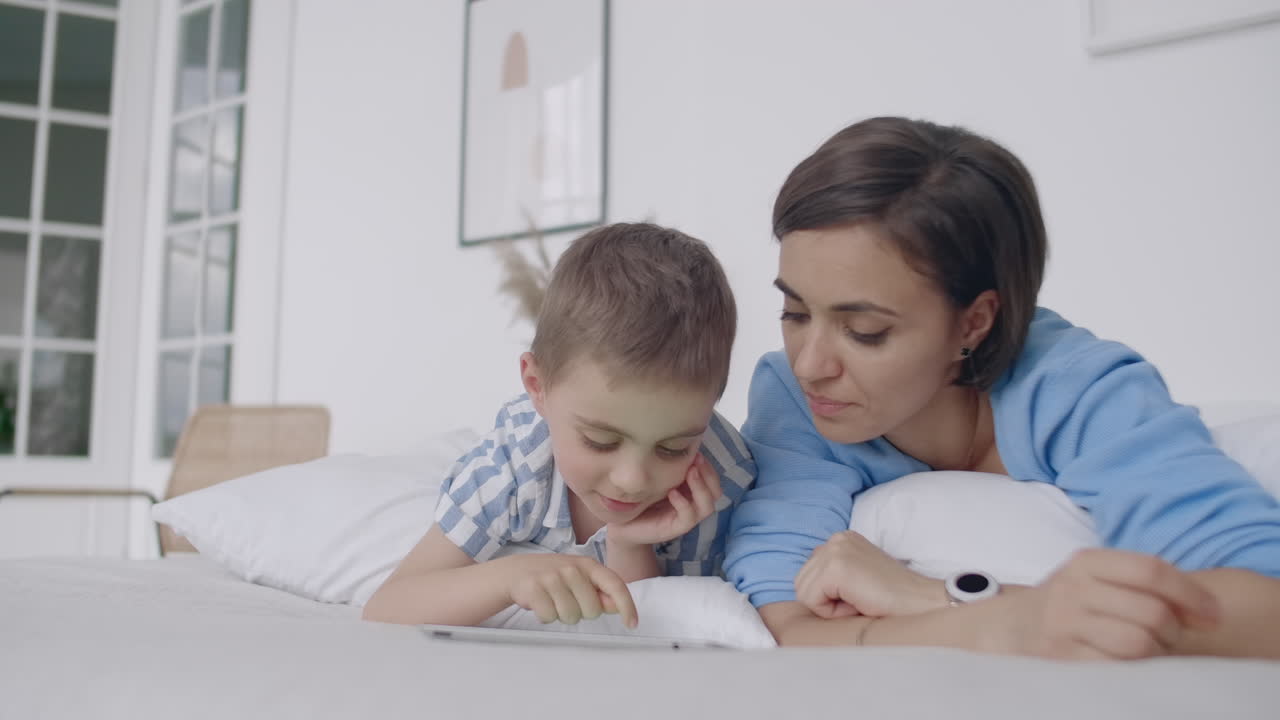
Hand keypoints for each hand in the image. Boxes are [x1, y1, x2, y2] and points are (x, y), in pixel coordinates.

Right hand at [502, 554, 638, 627]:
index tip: (632, 623)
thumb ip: (600, 592)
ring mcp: (552, 577)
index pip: (615, 584)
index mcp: (588, 565)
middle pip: (592, 610)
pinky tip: (541, 603)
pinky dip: (546, 617)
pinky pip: (550, 618)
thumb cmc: (554, 577)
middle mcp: (572, 568)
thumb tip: (618, 605)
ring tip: (552, 601)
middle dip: (582, 612)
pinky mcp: (533, 588)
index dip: (626, 605)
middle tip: (567, 601)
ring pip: (571, 617)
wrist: (515, 572)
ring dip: (562, 616)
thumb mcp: (579, 579)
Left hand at [607, 453, 722, 545]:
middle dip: (709, 475)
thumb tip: (677, 441)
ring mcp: (684, 518)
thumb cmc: (639, 499)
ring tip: (690, 472)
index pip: (712, 480)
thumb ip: (668, 466)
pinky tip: (673, 492)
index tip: (697, 452)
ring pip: (707, 506)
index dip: (708, 467)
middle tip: (696, 460)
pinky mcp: (674, 529)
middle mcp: (692, 505)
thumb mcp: (655, 478)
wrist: (622, 524)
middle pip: (716, 492)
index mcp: (690, 492)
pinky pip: (688, 518)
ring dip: (701, 488)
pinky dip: (684, 504)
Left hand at [795, 530, 944, 617]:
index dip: (829, 594)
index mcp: (840, 539)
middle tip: (858, 600)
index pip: (809, 573)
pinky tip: (856, 604)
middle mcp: (836, 539)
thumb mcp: (856, 576)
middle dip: (825, 600)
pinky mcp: (836, 567)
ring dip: (828, 606)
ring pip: (804, 591)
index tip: (857, 594)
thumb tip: (804, 587)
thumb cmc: (891, 597)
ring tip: (858, 601)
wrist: (921, 601)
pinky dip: (831, 611)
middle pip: (801, 581)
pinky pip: (812, 599)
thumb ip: (831, 574)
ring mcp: (835, 550)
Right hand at [989, 548, 1220, 659]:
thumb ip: (1142, 583)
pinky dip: (1135, 671)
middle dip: (1175, 631)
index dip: (1191, 594)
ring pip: (1138, 642)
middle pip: (1151, 610)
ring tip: (1149, 653)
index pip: (1151, 569)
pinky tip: (1130, 667)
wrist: (1011, 629)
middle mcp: (1072, 589)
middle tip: (1170, 639)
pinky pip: (1117, 668)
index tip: (1213, 616)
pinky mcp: (1060, 659)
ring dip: (1157, 654)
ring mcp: (1063, 625)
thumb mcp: (1096, 579)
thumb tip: (1205, 609)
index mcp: (1086, 562)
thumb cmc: (1071, 606)